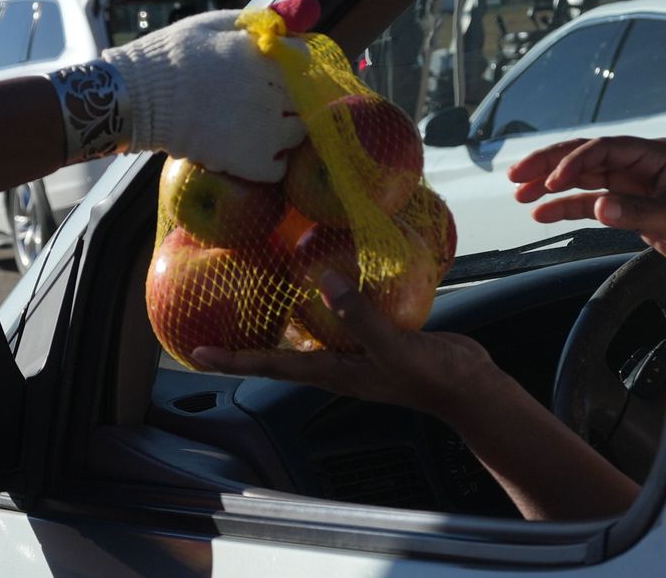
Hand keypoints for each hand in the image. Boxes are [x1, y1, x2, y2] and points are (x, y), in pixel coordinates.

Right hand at [51, 9, 307, 181]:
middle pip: (306, 97)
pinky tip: (252, 154)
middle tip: (270, 103)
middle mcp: (269, 91)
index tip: (281, 73)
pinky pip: (279, 168)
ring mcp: (262, 129)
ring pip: (299, 133)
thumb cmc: (169, 55)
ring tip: (261, 129)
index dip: (295, 66)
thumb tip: (282, 23)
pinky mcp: (248, 160)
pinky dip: (271, 164)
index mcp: (262, 55)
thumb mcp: (211, 25)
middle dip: (292, 98)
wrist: (137, 98)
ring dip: (286, 131)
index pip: (305, 60)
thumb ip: (251, 23)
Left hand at [189, 271, 500, 421]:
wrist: (469, 386)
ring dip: (281, 321)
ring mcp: (355, 352)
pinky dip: (325, 303)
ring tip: (256, 298)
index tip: (196, 355)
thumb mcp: (393, 346)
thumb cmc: (432, 376)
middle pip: (279, 355)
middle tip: (213, 325)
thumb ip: (358, 315)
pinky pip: (339, 319)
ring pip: (307, 336)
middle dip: (246, 343)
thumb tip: (323, 279)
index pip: (271, 366)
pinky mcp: (375, 337)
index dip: (233, 360)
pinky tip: (326, 281)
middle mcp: (336, 364)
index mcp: (332, 373)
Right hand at [508, 136, 665, 269]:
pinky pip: (588, 203)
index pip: (603, 149)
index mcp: (654, 154)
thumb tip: (600, 207)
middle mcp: (639, 165)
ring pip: (581, 180)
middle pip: (585, 157)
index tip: (551, 181)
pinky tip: (544, 214)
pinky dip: (565, 208)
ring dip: (550, 186)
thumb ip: (637, 213)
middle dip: (549, 164)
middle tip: (518, 175)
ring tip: (521, 194)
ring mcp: (631, 186)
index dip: (573, 162)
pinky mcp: (627, 208)